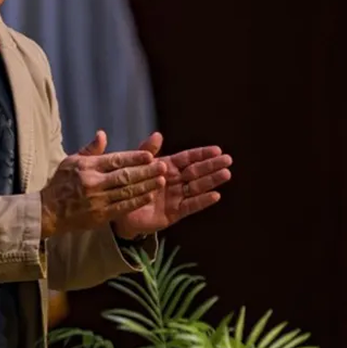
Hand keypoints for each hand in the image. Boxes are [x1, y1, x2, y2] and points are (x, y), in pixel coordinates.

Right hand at [40, 130, 165, 237]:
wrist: (48, 211)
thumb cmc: (61, 183)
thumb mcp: (71, 161)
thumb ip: (90, 149)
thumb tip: (102, 134)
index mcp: (87, 167)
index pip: (115, 160)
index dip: (134, 158)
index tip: (150, 155)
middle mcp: (93, 182)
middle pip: (125, 175)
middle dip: (146, 171)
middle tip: (163, 166)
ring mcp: (97, 200)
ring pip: (126, 191)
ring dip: (146, 186)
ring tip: (161, 180)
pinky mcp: (100, 215)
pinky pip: (122, 207)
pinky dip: (137, 201)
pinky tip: (149, 195)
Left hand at [111, 132, 232, 238]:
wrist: (117, 211)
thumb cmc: (127, 186)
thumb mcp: (135, 166)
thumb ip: (146, 152)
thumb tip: (158, 134)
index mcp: (166, 168)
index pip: (187, 158)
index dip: (202, 154)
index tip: (217, 149)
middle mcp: (174, 182)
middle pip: (196, 172)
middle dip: (212, 166)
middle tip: (228, 160)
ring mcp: (175, 197)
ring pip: (197, 187)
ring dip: (211, 181)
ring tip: (226, 174)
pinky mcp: (174, 213)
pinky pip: (190, 206)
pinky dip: (202, 201)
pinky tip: (215, 195)